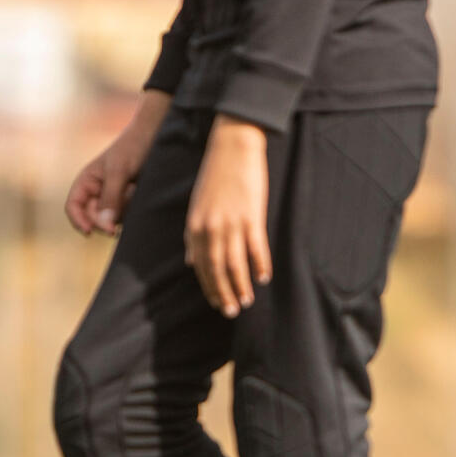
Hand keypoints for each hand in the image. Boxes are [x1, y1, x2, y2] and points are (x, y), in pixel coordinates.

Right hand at [65, 91, 170, 236]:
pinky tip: (139, 191)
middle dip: (106, 218)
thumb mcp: (119, 171)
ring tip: (134, 188)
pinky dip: (133, 208)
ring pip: (113, 219)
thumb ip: (111, 198)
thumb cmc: (133, 147)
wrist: (156, 135)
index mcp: (87, 181)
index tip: (90, 232)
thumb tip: (105, 225)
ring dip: (124, 211)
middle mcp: (98, 191)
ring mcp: (114, 197)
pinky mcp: (130, 201)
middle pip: (94, 218)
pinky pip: (128, 215)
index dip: (78, 220)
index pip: (73, 206)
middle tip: (120, 217)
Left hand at [186, 115, 272, 318]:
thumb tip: (190, 260)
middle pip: (217, 270)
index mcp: (195, 226)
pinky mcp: (251, 217)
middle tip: (232, 311)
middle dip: (224, 294)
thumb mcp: (197, 205)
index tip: (217, 302)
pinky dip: (260, 265)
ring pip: (235, 265)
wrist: (232, 145)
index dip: (209, 287)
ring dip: (241, 287)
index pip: (201, 266)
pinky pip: (256, 249)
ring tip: (248, 301)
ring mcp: (231, 223)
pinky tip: (264, 278)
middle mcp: (210, 228)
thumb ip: (193, 234)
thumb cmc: (215, 174)